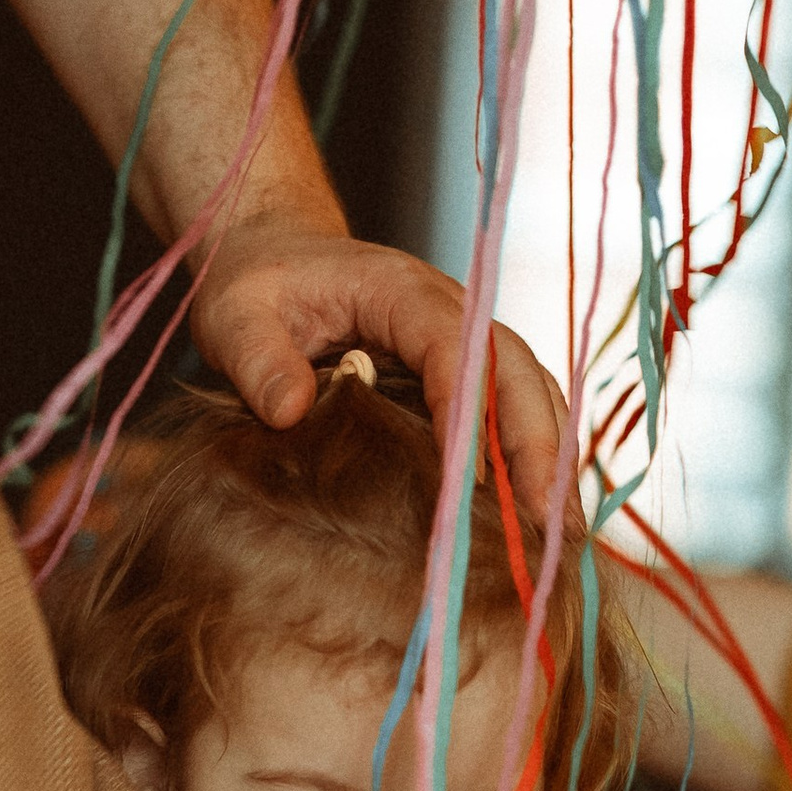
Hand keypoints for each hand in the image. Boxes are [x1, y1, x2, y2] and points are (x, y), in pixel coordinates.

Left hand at [188, 217, 565, 514]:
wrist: (271, 255)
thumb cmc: (255, 283)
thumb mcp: (235, 316)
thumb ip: (258, 359)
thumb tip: (290, 411)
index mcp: (401, 290)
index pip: (454, 349)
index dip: (467, 416)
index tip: (467, 485)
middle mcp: (448, 310)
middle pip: (515, 372)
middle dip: (535, 447)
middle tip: (541, 525)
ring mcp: (462, 340)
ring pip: (529, 391)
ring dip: (548, 459)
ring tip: (555, 534)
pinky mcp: (462, 370)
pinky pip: (514, 409)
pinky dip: (532, 458)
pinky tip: (535, 516)